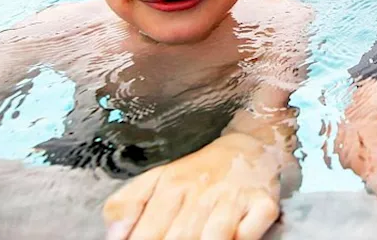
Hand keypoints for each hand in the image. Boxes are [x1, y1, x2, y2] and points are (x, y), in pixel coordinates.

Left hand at [103, 134, 280, 239]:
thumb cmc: (198, 172)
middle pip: (180, 238)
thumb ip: (127, 204)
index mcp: (171, 186)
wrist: (248, 147)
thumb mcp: (157, 179)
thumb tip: (113, 237)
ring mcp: (233, 198)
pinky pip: (251, 230)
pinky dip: (241, 239)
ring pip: (214, 237)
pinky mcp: (262, 203)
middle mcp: (201, 192)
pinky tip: (234, 239)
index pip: (148, 232)